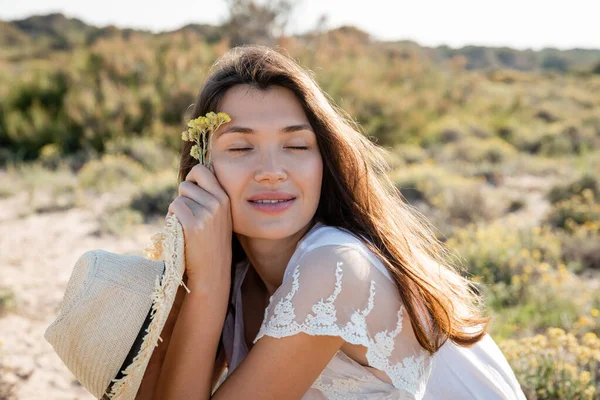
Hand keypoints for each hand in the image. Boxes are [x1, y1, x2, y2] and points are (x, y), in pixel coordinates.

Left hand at [167, 164, 232, 291]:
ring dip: (176, 210)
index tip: (191, 191)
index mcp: (225, 198)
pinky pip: (174, 208)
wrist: (212, 269)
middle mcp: (217, 202)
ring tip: (185, 225)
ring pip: (179, 197)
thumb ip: (209, 197)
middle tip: (186, 212)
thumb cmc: (211, 242)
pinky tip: (179, 230)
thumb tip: (191, 177)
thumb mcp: (219, 216)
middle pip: (187, 183)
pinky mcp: (193, 224)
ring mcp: (206, 213)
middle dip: (182, 195)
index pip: (203, 170)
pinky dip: (171, 218)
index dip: (192, 177)